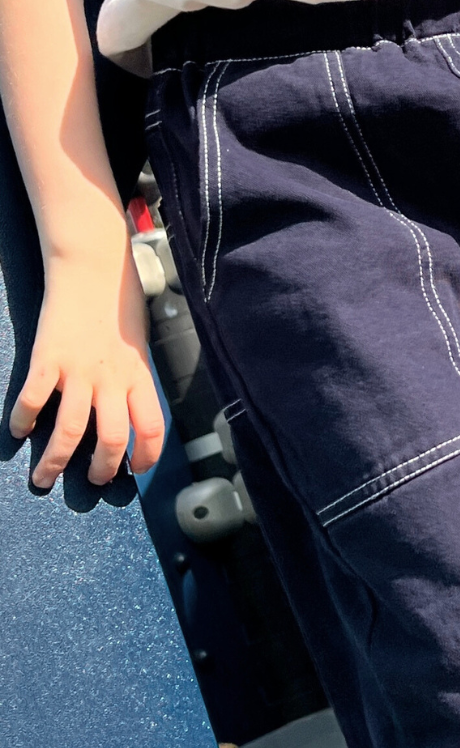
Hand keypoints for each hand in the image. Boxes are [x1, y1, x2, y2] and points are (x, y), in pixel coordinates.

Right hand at [10, 236, 165, 487]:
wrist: (91, 266)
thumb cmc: (118, 302)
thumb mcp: (139, 344)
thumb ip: (134, 377)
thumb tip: (131, 409)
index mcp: (140, 377)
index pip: (152, 429)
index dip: (146, 457)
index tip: (135, 471)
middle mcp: (112, 380)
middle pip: (111, 439)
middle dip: (101, 469)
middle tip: (92, 481)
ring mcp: (78, 371)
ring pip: (71, 431)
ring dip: (56, 460)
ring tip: (44, 478)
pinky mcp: (47, 359)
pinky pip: (34, 399)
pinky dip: (24, 420)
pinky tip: (19, 432)